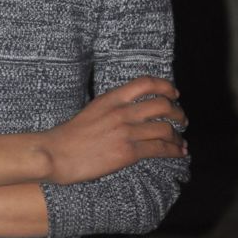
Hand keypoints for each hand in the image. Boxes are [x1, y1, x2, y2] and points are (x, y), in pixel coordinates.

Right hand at [43, 75, 187, 183]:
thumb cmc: (68, 136)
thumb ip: (112, 108)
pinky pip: (159, 148)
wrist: (55, 153)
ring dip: (178, 134)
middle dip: (178, 112)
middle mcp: (121, 111)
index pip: (145, 83)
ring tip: (181, 140)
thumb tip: (129, 111)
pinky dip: (173, 150)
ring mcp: (125, 131)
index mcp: (111, 98)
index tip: (174, 93)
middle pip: (162, 104)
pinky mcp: (128, 152)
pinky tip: (178, 153)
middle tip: (182, 119)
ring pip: (165, 128)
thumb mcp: (91, 111)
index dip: (165, 86)